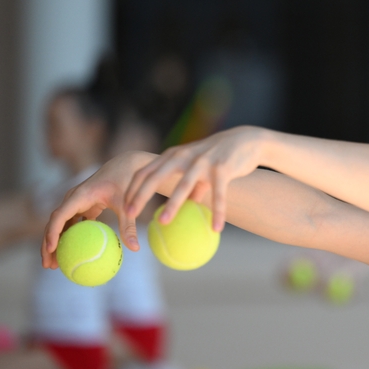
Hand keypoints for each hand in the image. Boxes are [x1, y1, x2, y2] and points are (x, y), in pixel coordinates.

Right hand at [41, 151, 151, 268]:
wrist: (126, 166)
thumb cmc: (127, 183)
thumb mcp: (127, 205)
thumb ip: (129, 226)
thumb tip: (135, 249)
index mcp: (80, 196)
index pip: (60, 215)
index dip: (53, 232)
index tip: (51, 249)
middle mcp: (73, 198)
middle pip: (53, 223)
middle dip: (47, 244)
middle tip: (48, 265)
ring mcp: (76, 203)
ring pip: (59, 225)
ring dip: (55, 244)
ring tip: (55, 266)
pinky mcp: (82, 207)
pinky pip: (70, 225)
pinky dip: (68, 239)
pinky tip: (72, 255)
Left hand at [124, 126, 268, 233]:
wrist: (245, 140)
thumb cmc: (218, 156)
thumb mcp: (198, 168)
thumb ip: (190, 185)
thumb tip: (187, 207)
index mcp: (172, 156)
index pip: (144, 172)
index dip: (132, 190)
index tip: (123, 209)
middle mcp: (183, 156)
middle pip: (155, 176)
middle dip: (139, 195)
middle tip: (128, 215)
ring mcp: (202, 161)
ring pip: (183, 185)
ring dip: (172, 204)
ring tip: (162, 223)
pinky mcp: (222, 168)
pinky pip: (218, 193)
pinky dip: (217, 211)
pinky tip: (216, 228)